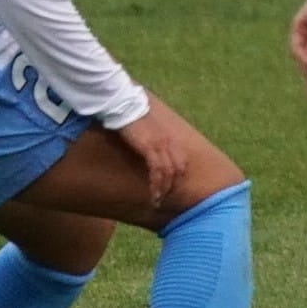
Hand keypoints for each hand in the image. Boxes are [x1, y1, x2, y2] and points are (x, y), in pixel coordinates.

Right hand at [117, 94, 218, 208]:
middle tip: (164, 199)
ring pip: (169, 173)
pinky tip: (153, 193)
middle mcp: (170, 142)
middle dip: (173, 187)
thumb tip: (149, 150)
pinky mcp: (151, 147)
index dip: (177, 177)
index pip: (181, 162)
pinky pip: (158, 170)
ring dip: (164, 190)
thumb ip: (153, 140)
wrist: (124, 106)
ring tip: (157, 201)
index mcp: (170, 138)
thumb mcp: (148, 131)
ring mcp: (162, 144)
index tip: (171, 190)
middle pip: (179, 169)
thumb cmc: (132, 118)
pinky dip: (157, 184)